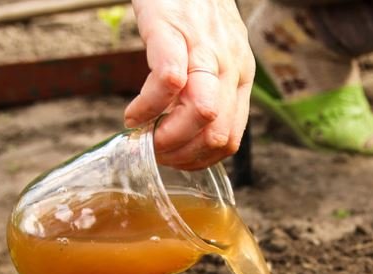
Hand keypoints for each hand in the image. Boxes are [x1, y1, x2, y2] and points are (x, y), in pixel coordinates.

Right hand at [126, 0, 254, 170]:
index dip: (199, 159)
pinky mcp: (172, 31)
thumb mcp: (214, 54)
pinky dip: (146, 108)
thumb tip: (188, 132)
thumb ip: (208, 90)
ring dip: (166, 137)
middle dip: (181, 154)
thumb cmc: (192, 10)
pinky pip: (168, 81)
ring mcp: (204, 48)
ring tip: (144, 136)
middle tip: (155, 152)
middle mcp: (230, 65)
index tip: (173, 160)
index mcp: (240, 75)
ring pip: (201, 113)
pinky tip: (133, 113)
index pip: (230, 137)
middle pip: (216, 133)